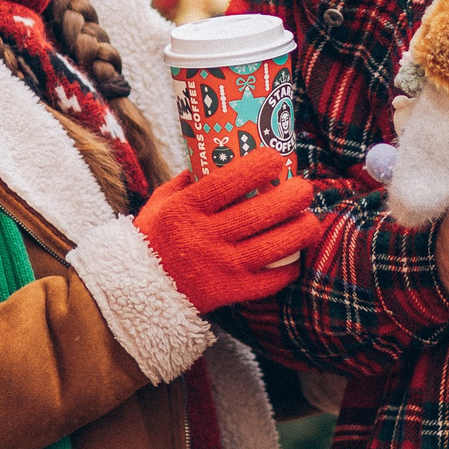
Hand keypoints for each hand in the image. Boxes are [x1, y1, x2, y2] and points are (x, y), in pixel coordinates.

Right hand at [135, 151, 321, 313]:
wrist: (138, 294)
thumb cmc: (153, 240)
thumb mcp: (160, 202)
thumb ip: (188, 180)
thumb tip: (218, 154)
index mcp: (185, 209)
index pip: (228, 182)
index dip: (258, 166)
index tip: (276, 156)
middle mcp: (204, 237)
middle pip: (260, 213)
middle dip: (292, 196)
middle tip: (304, 188)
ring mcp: (219, 267)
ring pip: (274, 247)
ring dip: (301, 231)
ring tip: (310, 220)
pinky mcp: (230, 292)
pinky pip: (270, 281)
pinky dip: (289, 267)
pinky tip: (294, 255)